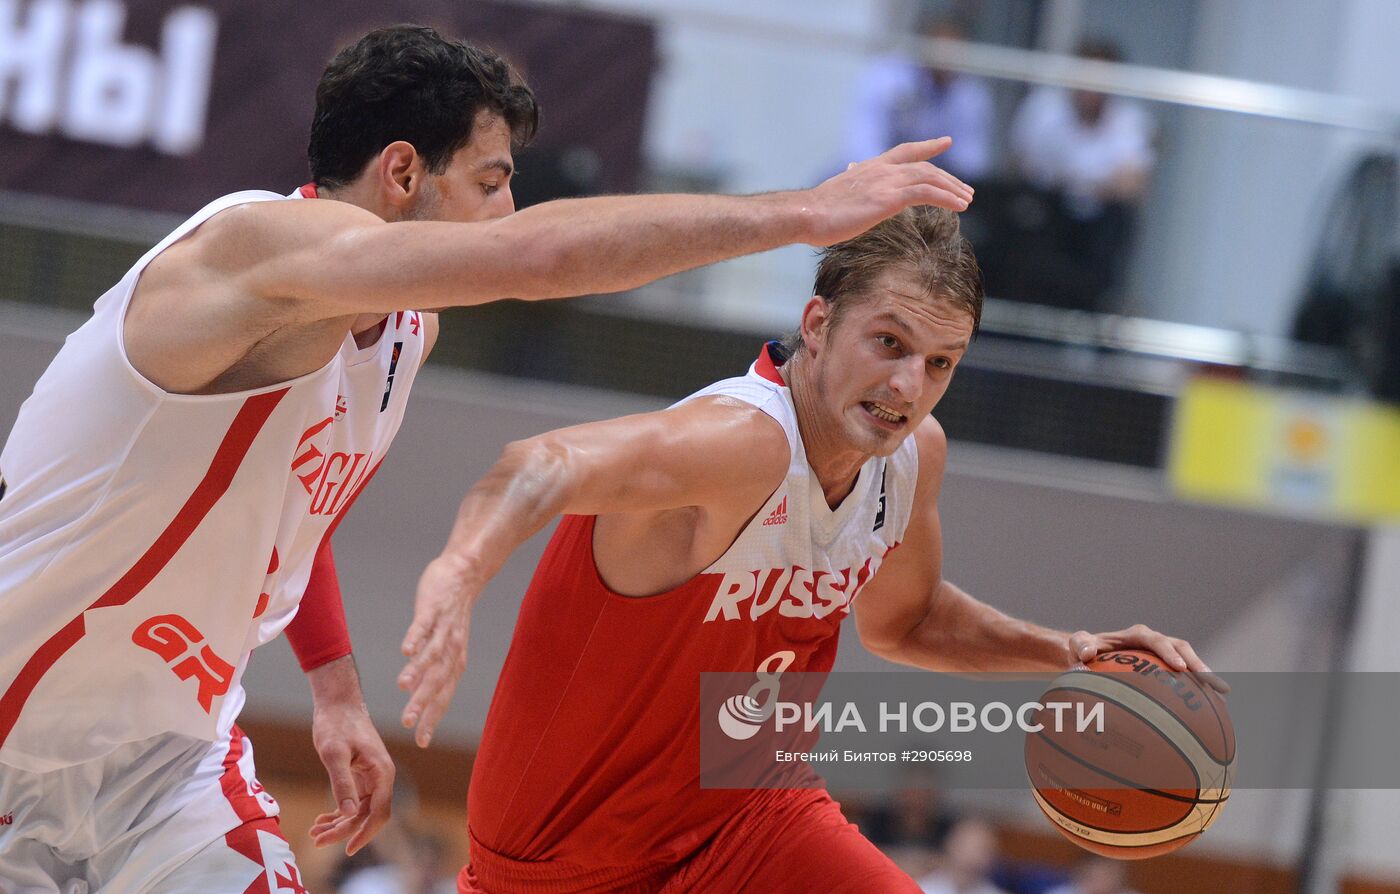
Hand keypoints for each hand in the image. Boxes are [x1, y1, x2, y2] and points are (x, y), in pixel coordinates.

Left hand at [306, 690, 394, 854]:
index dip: (365, 833)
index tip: (347, 849)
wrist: (337, 702)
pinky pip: (354, 801)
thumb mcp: (334, 753)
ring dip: (339, 824)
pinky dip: (339, 812)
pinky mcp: (361, 774)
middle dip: (344, 831)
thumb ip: (342, 782)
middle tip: (317, 841)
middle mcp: (381, 777)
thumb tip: (348, 813)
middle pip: (368, 815)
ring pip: (360, 810)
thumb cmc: (336, 723)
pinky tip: (321, 819)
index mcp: (382, 772)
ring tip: (315, 833)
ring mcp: (372, 776)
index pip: (380, 812)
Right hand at [398, 554, 478, 746]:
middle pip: (437, 680)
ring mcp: (443, 628)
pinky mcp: (434, 608)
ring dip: (418, 670)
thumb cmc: (451, 612)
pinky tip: (404, 650)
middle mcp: (452, 649)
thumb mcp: (446, 645)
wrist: (465, 572)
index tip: (421, 741)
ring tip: (402, 687)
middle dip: (423, 703)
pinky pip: (425, 625)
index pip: (443, 696)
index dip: (433, 718)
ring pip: (432, 654)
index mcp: (454, 662)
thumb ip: (432, 667)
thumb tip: (417, 692)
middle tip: (407, 724)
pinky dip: (416, 637)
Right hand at [802, 137, 973, 245]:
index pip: (905, 151)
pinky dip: (947, 198)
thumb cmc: (817, 211)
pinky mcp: (889, 198)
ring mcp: (886, 181)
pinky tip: (960, 207)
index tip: (945, 142)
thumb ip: (850, 187)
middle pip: (924, 166)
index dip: (927, 146)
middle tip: (965, 190)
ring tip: (967, 200)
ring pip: (930, 178)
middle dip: (948, 177)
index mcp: (870, 167)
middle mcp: (881, 169)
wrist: (806, 213)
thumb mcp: (838, 194)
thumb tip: (849, 181)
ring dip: (952, 189)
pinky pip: (927, 192)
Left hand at [1069, 624, 1228, 692]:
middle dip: (1199, 664)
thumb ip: (1081, 644)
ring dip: (1205, 677)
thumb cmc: (1084, 649)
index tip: (1180, 669)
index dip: (1170, 653)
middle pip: (1182, 649)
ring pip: (1189, 662)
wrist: (1090, 654)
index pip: (1157, 640)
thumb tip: (1087, 653)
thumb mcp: (1078, 644)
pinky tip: (1208, 711)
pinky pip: (1184, 678)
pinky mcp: (1165, 669)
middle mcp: (1155, 642)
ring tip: (1222, 696)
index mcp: (1138, 635)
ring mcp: (1163, 655)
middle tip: (1212, 683)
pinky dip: (1196, 690)